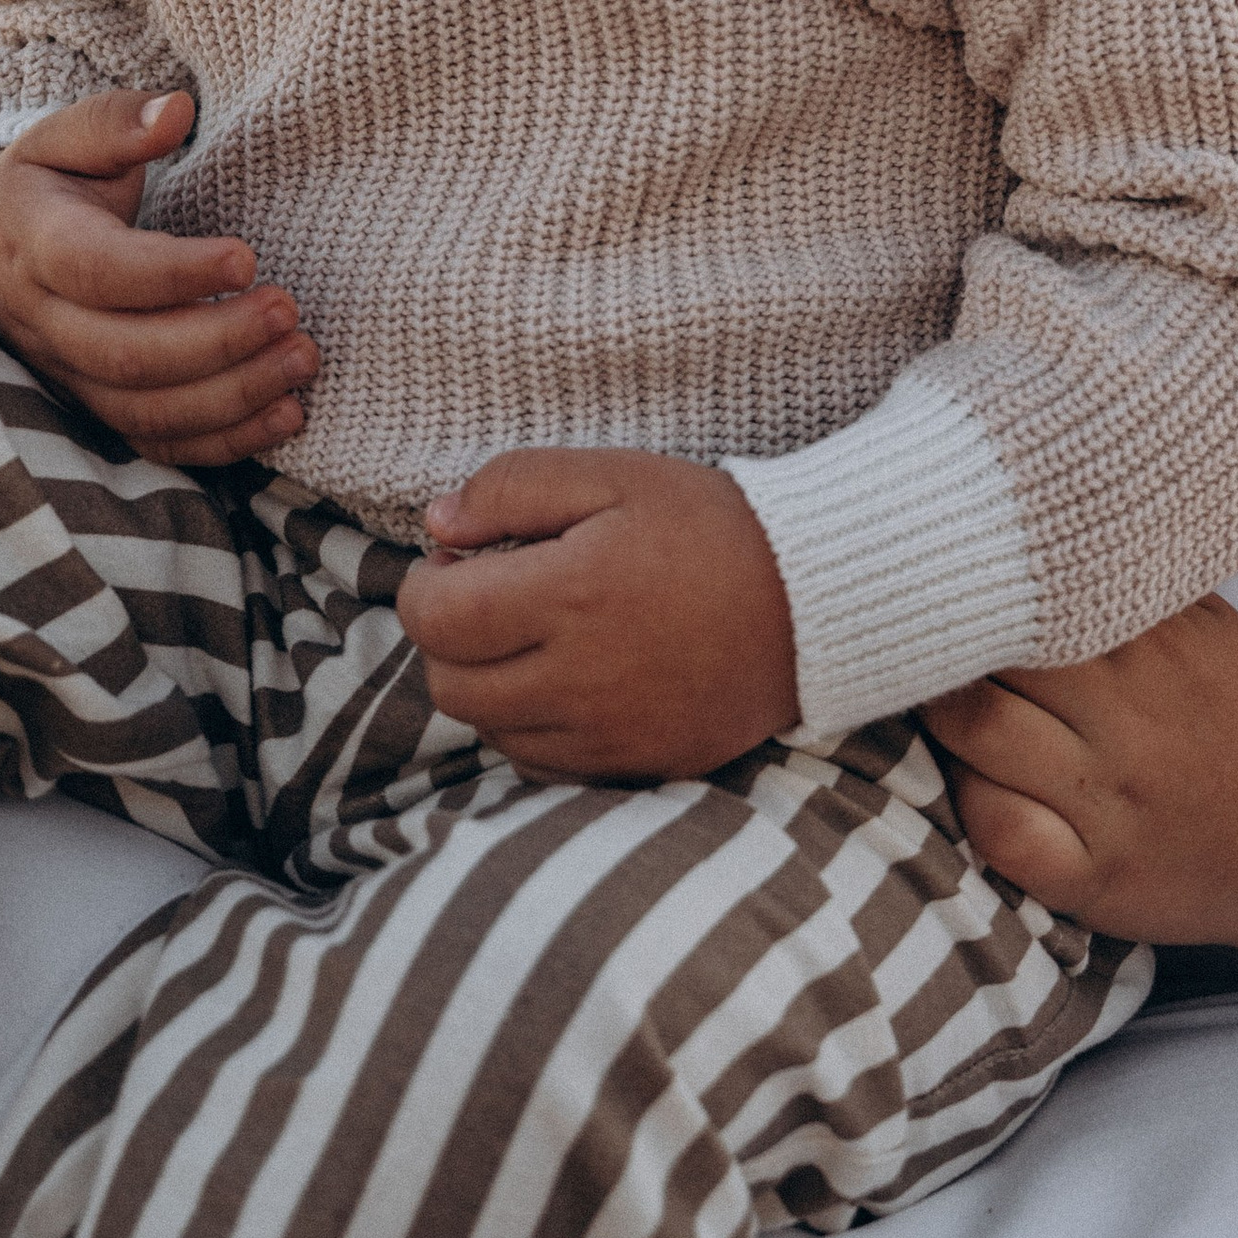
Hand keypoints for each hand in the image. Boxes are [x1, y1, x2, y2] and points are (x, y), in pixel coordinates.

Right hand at [0, 90, 319, 467]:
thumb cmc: (43, 184)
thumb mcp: (63, 136)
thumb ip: (117, 121)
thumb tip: (178, 110)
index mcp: (35, 244)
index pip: (99, 271)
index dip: (173, 272)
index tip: (247, 255)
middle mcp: (43, 323)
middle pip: (126, 354)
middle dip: (217, 341)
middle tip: (290, 312)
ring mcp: (64, 377)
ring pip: (142, 411)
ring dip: (230, 397)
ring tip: (301, 362)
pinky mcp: (91, 410)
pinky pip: (153, 444)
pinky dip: (221, 443)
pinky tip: (285, 416)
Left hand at [396, 449, 797, 781]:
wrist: (812, 601)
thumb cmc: (711, 525)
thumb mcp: (616, 474)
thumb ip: (514, 486)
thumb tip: (439, 522)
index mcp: (569, 595)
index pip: (435, 618)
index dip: (425, 585)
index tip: (457, 560)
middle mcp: (578, 677)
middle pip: (450, 684)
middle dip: (449, 637)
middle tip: (490, 594)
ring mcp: (606, 733)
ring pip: (489, 728)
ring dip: (487, 682)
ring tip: (532, 634)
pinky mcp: (634, 764)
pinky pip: (541, 762)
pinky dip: (531, 725)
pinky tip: (565, 678)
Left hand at [924, 599, 1237, 957]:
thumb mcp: (1203, 622)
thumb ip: (1125, 576)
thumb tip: (1033, 509)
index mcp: (1150, 642)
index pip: (1027, 590)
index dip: (967, 580)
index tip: (926, 566)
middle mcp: (1127, 717)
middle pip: (987, 658)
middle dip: (932, 645)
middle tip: (904, 635)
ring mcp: (1111, 802)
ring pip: (977, 739)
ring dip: (936, 716)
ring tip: (926, 699)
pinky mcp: (1098, 879)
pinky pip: (1001, 835)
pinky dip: (966, 805)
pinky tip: (969, 782)